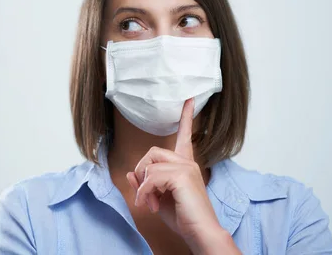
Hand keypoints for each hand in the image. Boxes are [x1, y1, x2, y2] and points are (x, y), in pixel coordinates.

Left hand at [126, 99, 236, 252]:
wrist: (200, 232)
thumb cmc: (184, 217)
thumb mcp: (158, 199)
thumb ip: (146, 184)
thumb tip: (131, 173)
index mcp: (185, 164)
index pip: (184, 135)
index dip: (185, 117)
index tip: (188, 99)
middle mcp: (187, 162)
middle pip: (152, 152)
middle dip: (142, 171)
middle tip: (145, 194)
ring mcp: (186, 167)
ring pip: (149, 164)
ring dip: (143, 186)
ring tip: (150, 202)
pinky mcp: (181, 175)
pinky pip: (150, 177)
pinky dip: (144, 192)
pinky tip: (149, 205)